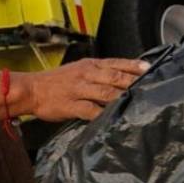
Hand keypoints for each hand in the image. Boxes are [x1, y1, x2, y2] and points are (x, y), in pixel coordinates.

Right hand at [19, 58, 148, 121]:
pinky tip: (115, 119)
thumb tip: (121, 78)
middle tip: (152, 87)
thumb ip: (98, 73)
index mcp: (89, 65)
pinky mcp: (72, 105)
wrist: (31, 89)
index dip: (134, 66)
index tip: (150, 69)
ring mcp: (79, 90)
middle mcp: (86, 75)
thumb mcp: (77, 70)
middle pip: (116, 77)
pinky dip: (104, 114)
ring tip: (139, 102)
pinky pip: (91, 110)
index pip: (116, 63)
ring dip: (124, 98)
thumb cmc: (55, 82)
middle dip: (134, 82)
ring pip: (107, 93)